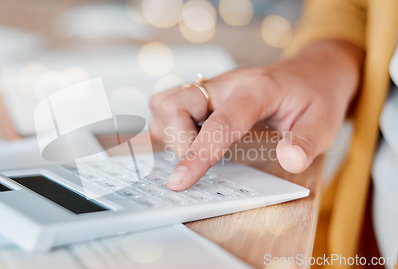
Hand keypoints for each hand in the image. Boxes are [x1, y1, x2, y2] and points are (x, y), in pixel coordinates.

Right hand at [149, 40, 363, 190]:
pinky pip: (169, 106)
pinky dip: (170, 127)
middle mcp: (226, 84)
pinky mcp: (203, 94)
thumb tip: (290, 161)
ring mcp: (211, 87)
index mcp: (256, 89)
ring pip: (165, 102)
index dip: (197, 154)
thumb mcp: (325, 122)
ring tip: (196, 150)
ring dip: (171, 132)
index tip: (179, 182)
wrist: (311, 73)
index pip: (220, 123)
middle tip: (199, 162)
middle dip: (177, 141)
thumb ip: (306, 142)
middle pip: (175, 104)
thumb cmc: (315, 97)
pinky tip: (189, 141)